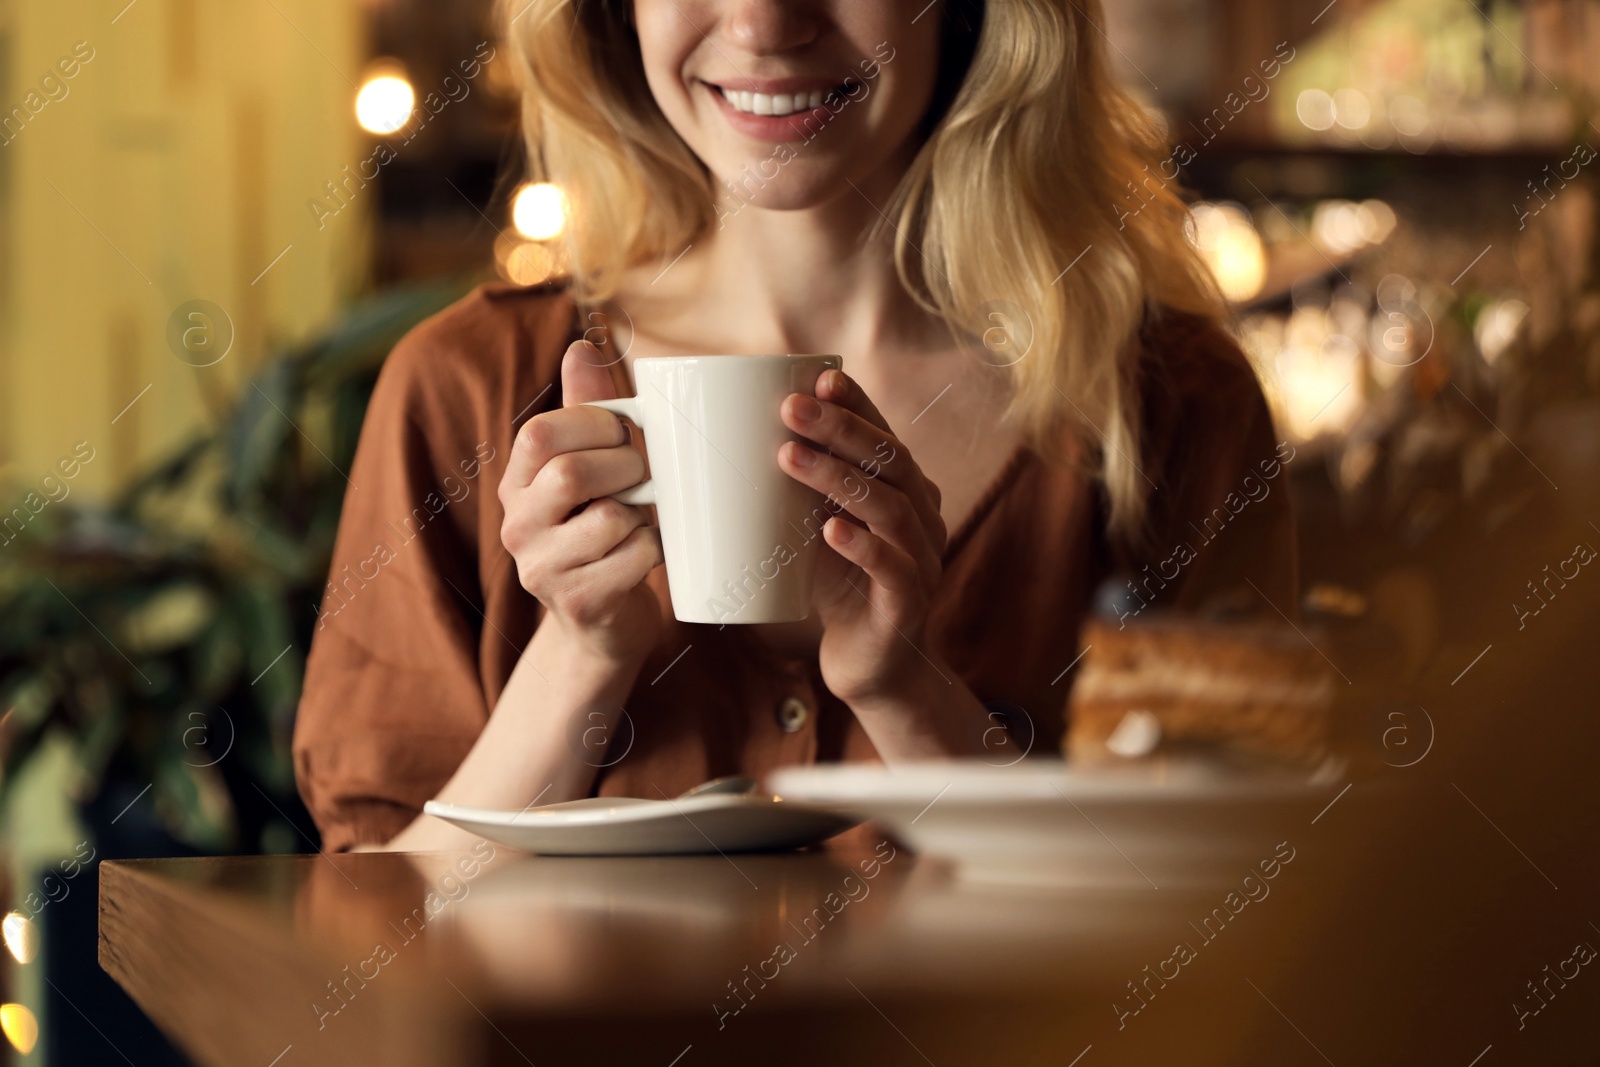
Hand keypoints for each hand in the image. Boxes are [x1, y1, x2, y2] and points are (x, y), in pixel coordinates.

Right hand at [498, 341, 662, 665]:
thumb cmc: (604, 534)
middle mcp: (516, 528)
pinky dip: (655, 550)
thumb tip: (579, 346)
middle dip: (624, 467)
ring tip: (642, 520)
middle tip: (643, 476)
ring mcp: (541, 571)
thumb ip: (586, 411)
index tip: (623, 434)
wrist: (604, 628)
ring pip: (609, 519)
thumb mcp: (592, 470)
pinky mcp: (578, 603)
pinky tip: (649, 554)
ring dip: (643, 513)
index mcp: (516, 485)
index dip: (593, 424)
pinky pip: (633, 557)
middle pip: (569, 474)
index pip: (540, 435)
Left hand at [777, 369, 948, 705]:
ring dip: (841, 479)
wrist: (868, 667)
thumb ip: (796, 489)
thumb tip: (725, 442)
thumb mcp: (815, 528)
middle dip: (842, 430)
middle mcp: (924, 519)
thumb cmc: (836, 588)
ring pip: (892, 509)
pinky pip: (894, 569)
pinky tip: (831, 530)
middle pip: (893, 462)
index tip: (817, 380)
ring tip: (790, 458)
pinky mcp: (908, 606)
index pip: (887, 436)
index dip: (858, 406)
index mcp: (905, 492)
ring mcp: (922, 562)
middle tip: (790, 410)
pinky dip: (863, 546)